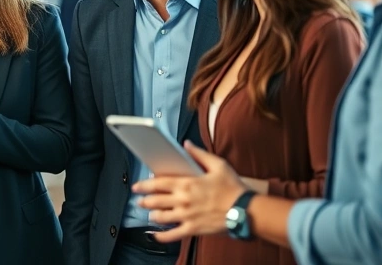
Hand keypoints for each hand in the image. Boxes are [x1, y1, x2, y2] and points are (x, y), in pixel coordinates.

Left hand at [130, 142, 246, 243]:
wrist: (245, 210)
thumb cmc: (233, 188)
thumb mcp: (218, 165)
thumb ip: (200, 154)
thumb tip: (187, 145)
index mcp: (187, 184)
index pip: (158, 183)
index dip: (144, 184)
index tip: (137, 186)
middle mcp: (183, 200)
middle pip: (155, 201)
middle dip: (144, 201)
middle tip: (139, 200)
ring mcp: (186, 216)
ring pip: (161, 217)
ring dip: (152, 215)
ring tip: (149, 214)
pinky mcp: (193, 229)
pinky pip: (173, 235)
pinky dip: (161, 236)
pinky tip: (155, 235)